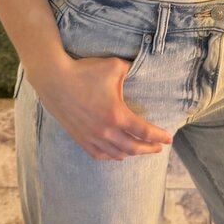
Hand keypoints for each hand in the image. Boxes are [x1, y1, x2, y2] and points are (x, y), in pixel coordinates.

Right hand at [31, 53, 172, 161]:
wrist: (54, 79)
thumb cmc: (84, 71)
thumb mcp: (114, 66)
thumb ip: (132, 69)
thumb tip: (142, 68)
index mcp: (117, 114)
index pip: (144, 131)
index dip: (159, 136)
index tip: (169, 138)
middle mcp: (105, 130)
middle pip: (133, 147)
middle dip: (149, 148)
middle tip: (158, 147)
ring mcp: (92, 137)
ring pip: (117, 154)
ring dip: (132, 153)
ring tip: (140, 149)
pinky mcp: (80, 138)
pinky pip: (100, 155)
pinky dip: (112, 156)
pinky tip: (118, 155)